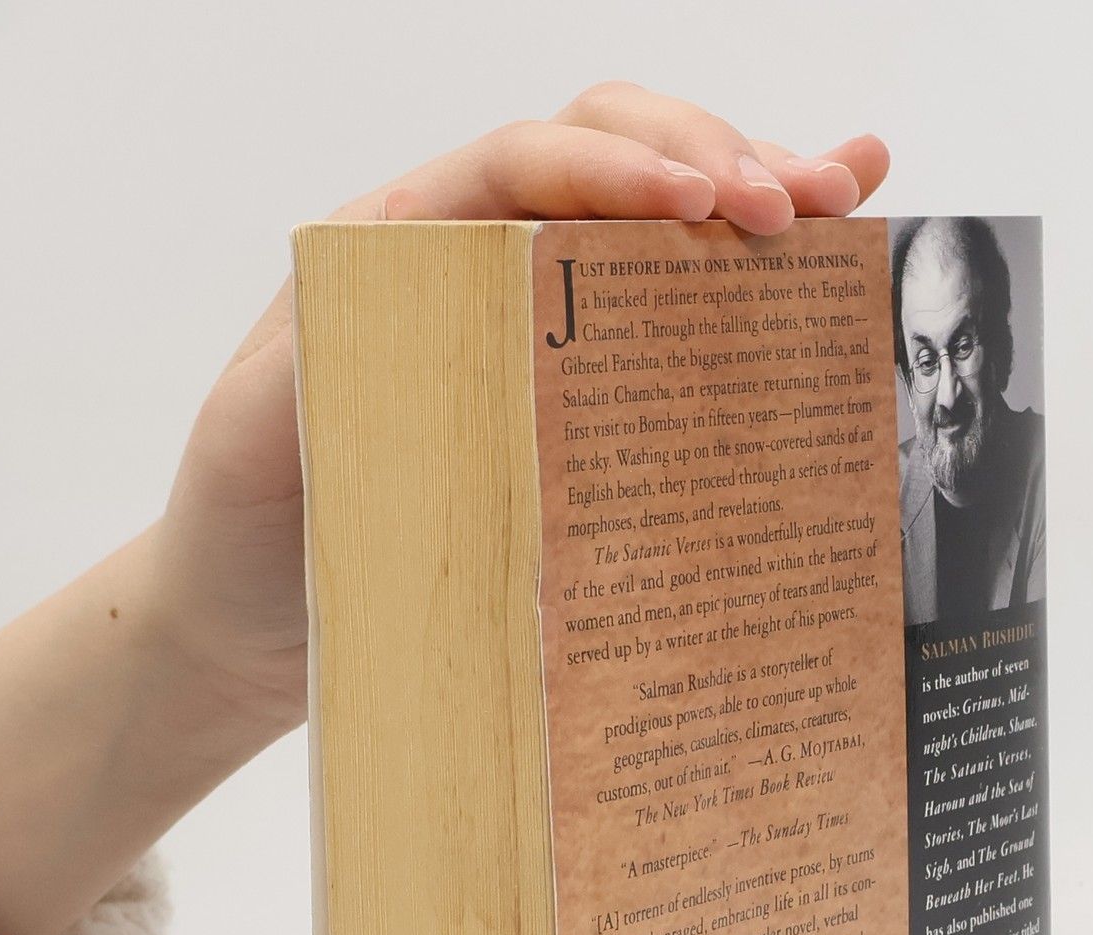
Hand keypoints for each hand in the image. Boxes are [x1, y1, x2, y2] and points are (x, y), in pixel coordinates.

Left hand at [151, 83, 890, 737]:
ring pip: (655, 222)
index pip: (523, 164)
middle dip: (712, 159)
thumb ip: (324, 363)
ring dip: (754, 192)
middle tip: (798, 206)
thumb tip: (419, 304)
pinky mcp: (573, 394)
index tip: (703, 204)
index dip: (618, 167)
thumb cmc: (248, 522)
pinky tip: (841, 231)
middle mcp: (475, 260)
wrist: (245, 618)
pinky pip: (665, 312)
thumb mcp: (260, 437)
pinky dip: (750, 270)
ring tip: (847, 198)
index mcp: (401, 243)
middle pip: (609, 159)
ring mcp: (534, 322)